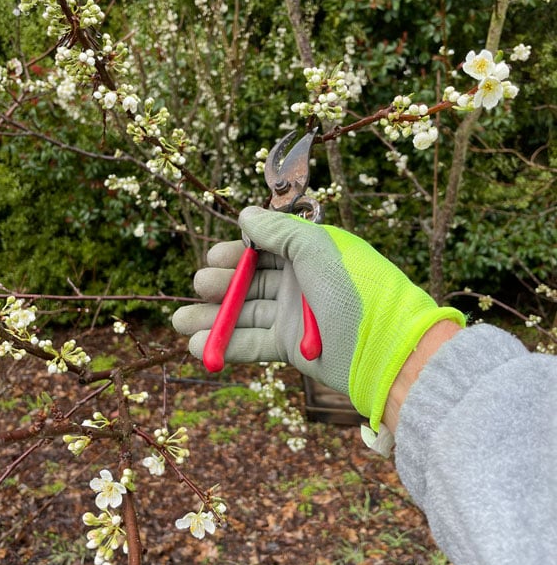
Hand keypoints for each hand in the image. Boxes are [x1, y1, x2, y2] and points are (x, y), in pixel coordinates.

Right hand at [172, 206, 464, 430]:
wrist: (385, 349)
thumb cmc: (354, 290)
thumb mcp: (316, 249)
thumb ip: (277, 230)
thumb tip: (244, 214)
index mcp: (309, 253)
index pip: (264, 248)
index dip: (236, 252)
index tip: (215, 258)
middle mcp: (300, 282)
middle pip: (249, 280)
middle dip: (220, 283)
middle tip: (201, 287)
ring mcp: (294, 315)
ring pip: (244, 313)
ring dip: (211, 318)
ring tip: (179, 322)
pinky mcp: (291, 347)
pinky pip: (251, 343)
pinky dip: (225, 344)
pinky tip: (197, 346)